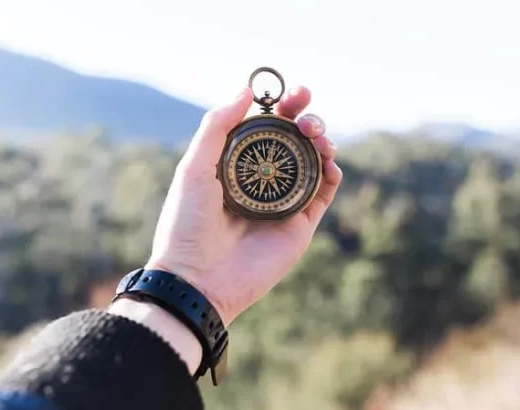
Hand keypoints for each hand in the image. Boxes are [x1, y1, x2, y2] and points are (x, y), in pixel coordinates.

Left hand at [144, 86, 341, 325]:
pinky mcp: (300, 224)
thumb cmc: (188, 224)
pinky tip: (328, 160)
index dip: (282, 106)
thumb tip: (246, 89)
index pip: (266, 127)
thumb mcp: (194, 167)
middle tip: (306, 111)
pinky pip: (324, 192)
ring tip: (316, 135)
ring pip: (313, 161)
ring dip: (321, 140)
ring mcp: (283, 202)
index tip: (292, 92)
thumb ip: (218, 126)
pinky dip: (332, 172)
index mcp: (236, 164)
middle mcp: (262, 180)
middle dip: (306, 118)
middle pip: (294, 140)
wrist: (198, 279)